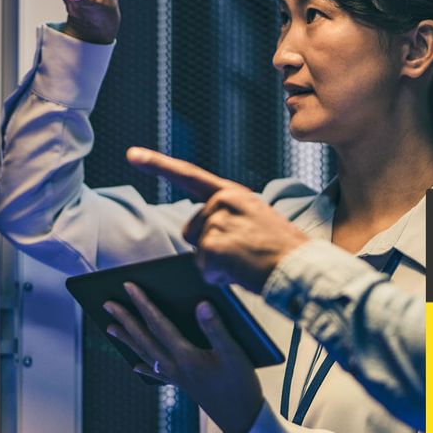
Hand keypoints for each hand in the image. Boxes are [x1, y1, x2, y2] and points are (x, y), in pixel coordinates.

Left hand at [104, 283, 263, 432]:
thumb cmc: (240, 384)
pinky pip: (156, 374)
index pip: (159, 324)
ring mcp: (176, 377)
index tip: (129, 287)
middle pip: (144, 339)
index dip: (143, 303)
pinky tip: (136, 366)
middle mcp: (175, 366)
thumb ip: (216, 327)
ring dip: (128, 340)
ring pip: (146, 354)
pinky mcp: (183, 385)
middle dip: (126, 319)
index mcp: (186, 355)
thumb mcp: (234, 352)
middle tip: (107, 304)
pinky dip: (144, 367)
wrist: (241, 419)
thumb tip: (200, 304)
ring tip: (111, 328)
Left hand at [126, 147, 309, 292]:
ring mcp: (216, 223)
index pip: (189, 175)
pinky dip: (220, 278)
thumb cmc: (283, 250)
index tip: (132, 154)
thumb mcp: (256, 218)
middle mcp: (222, 202)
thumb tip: (199, 233)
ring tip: (246, 261)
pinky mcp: (212, 247)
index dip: (158, 164)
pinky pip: (204, 270)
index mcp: (233, 193)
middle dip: (209, 247)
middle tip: (244, 253)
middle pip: (192, 230)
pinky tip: (242, 272)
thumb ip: (228, 216)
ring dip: (217, 264)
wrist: (301, 268)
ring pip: (198, 252)